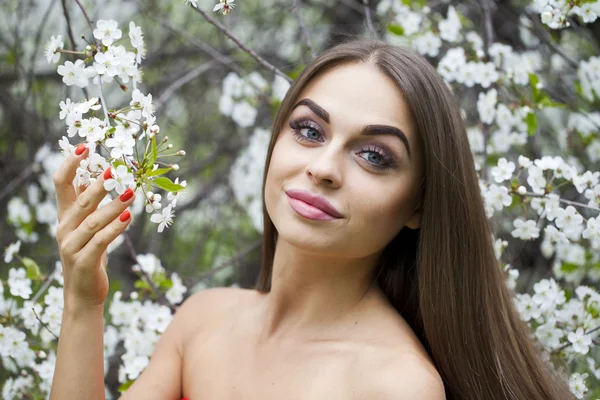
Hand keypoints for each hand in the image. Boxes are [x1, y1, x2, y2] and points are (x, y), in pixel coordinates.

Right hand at [53, 144, 135, 308]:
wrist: (83, 293)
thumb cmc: (90, 254)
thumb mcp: (87, 227)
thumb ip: (87, 204)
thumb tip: (92, 176)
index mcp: (65, 216)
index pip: (60, 184)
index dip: (70, 164)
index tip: (85, 146)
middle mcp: (64, 228)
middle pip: (80, 200)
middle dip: (97, 184)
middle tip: (114, 169)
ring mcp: (72, 246)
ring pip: (93, 220)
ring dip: (114, 205)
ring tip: (131, 192)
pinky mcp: (84, 261)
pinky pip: (101, 241)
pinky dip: (115, 228)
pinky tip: (129, 216)